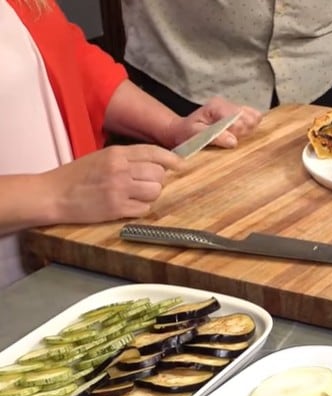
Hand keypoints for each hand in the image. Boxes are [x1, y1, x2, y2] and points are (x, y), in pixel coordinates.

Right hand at [44, 145, 184, 222]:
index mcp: (116, 153)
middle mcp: (120, 169)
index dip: (171, 159)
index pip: (154, 152)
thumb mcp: (101, 157)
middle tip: (143, 184)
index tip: (180, 165)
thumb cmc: (76, 176)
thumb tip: (156, 164)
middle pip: (159, 174)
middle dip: (156, 181)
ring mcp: (119, 189)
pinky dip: (140, 209)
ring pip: (155, 192)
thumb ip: (127, 159)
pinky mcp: (116, 209)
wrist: (52, 194)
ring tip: (134, 195)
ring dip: (149, 195)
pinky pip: (144, 209)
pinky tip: (127, 206)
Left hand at [167, 96, 262, 148]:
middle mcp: (227, 103)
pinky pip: (255, 117)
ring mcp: (234, 106)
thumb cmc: (187, 134)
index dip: (236, 134)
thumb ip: (214, 137)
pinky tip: (240, 133)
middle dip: (243, 133)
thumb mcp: (195, 136)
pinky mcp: (239, 111)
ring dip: (248, 130)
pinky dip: (251, 126)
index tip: (229, 142)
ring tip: (233, 136)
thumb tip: (233, 142)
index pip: (238, 120)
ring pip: (254, 117)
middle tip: (230, 139)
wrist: (183, 130)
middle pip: (249, 119)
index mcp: (216, 106)